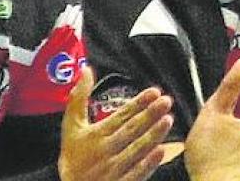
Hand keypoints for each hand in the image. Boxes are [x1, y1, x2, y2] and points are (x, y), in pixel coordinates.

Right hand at [58, 66, 173, 180]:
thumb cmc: (75, 155)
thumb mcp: (71, 128)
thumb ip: (78, 99)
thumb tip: (85, 70)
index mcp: (94, 135)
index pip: (120, 116)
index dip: (137, 103)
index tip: (154, 91)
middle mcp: (103, 151)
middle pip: (130, 130)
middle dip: (149, 115)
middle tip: (166, 101)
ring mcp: (112, 169)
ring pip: (136, 149)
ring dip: (153, 135)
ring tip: (168, 119)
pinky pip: (136, 172)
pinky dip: (149, 162)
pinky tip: (162, 150)